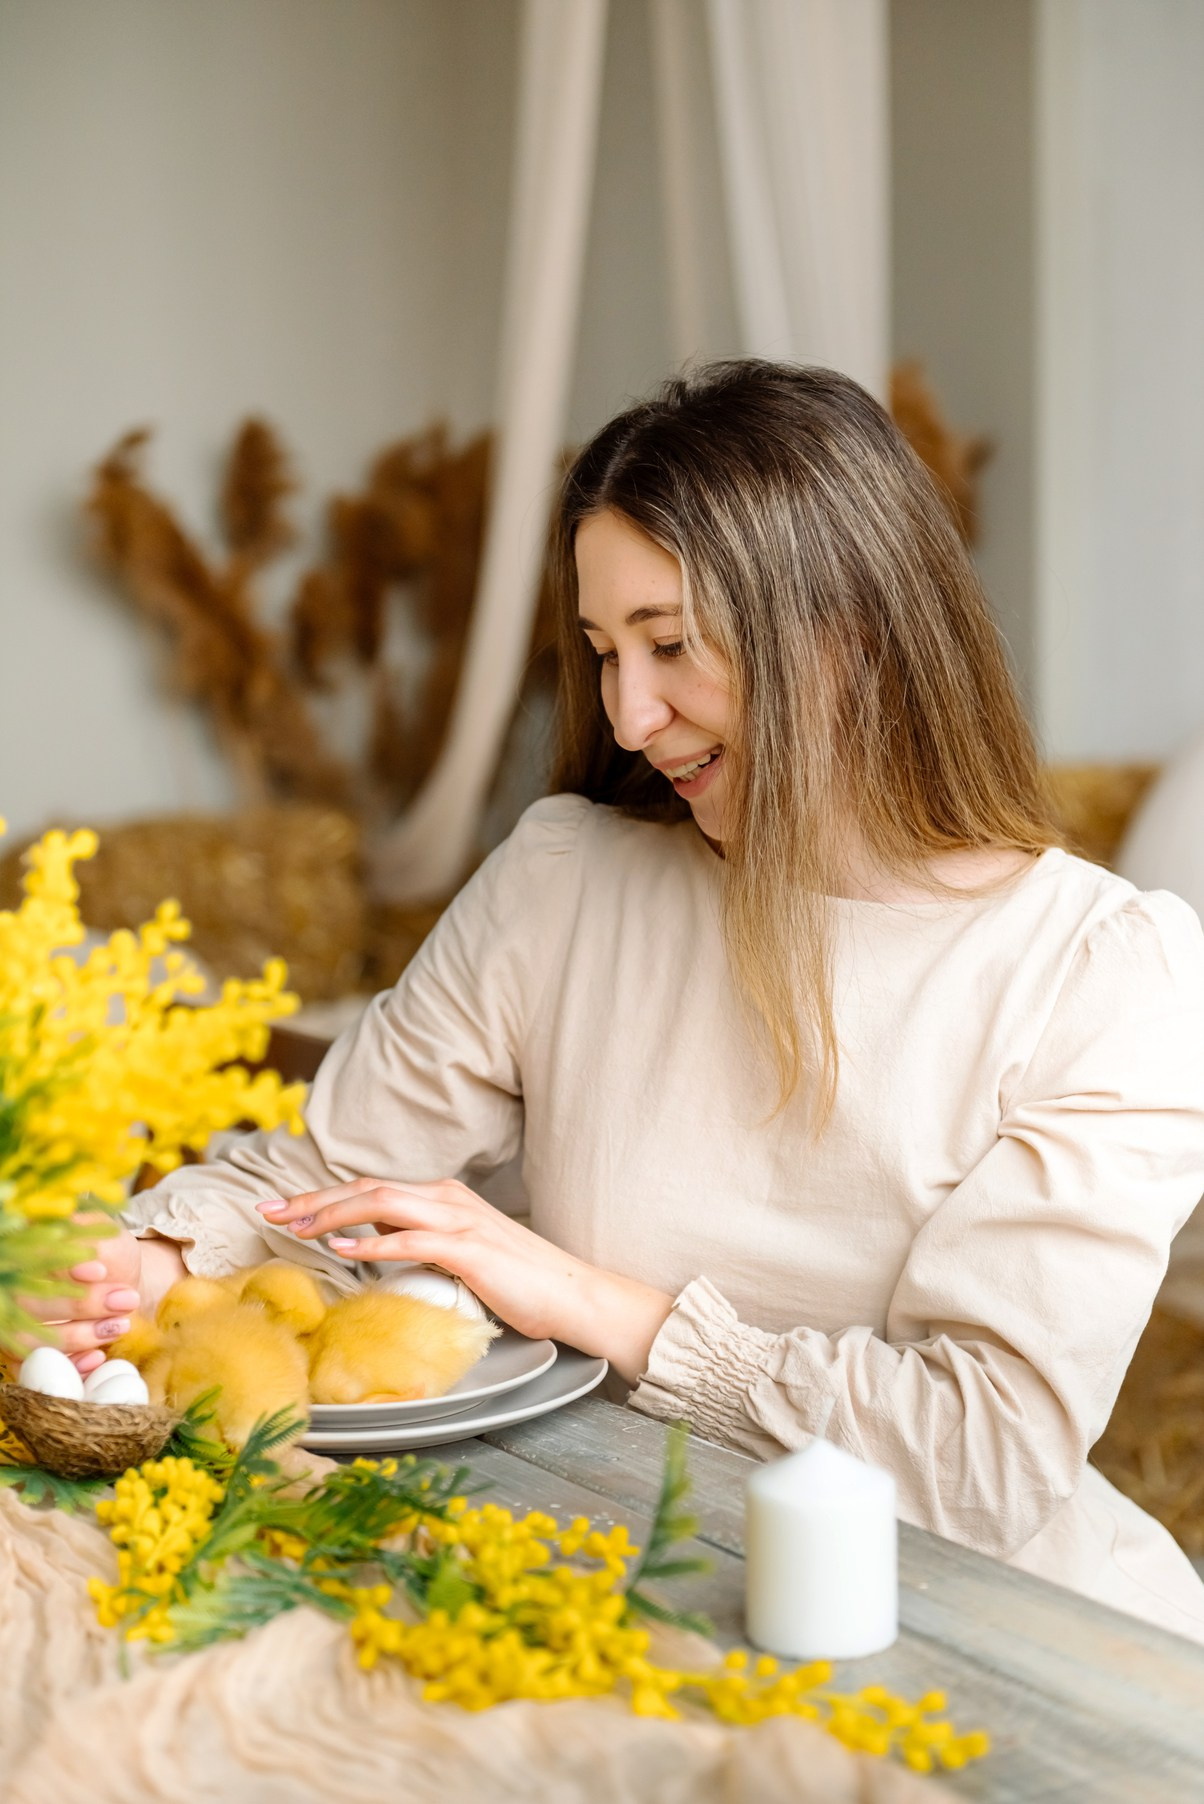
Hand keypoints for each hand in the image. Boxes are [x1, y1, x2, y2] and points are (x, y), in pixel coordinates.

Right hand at [18, 1224, 186, 1374]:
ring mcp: (12, 1324)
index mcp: (23, 1252)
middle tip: (125, 1300)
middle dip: (81, 1305)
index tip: (101, 1271)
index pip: (31, 1259)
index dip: (61, 1269)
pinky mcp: (24, 1353)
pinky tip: (97, 1357)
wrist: (117, 1282)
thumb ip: (96, 1249)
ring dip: (78, 1337)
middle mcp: (9, 1290)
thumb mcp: (107, 1241)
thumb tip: (89, 1270)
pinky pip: (33, 1369)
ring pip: (29, 1340)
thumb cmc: (108, 1256)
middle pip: (29, 1303)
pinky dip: (66, 1366)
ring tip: (120, 1326)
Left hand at [257, 1179, 674, 1382]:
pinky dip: (373, 1242)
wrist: (571, 1293)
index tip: (280, 1209)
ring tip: (293, 1226)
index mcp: (441, 1197)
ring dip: (331, 1213)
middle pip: (365, 1188)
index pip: (369, 1189)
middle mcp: (446, 1198)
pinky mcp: (470, 1248)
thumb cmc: (516, 1280)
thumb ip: (418, 1240)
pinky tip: (344, 1250)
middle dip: (311, 1199)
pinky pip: (412, 1239)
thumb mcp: (456, 1253)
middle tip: (267, 1211)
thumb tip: (373, 1239)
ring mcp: (459, 1219)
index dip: (320, 1198)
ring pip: (381, 1203)